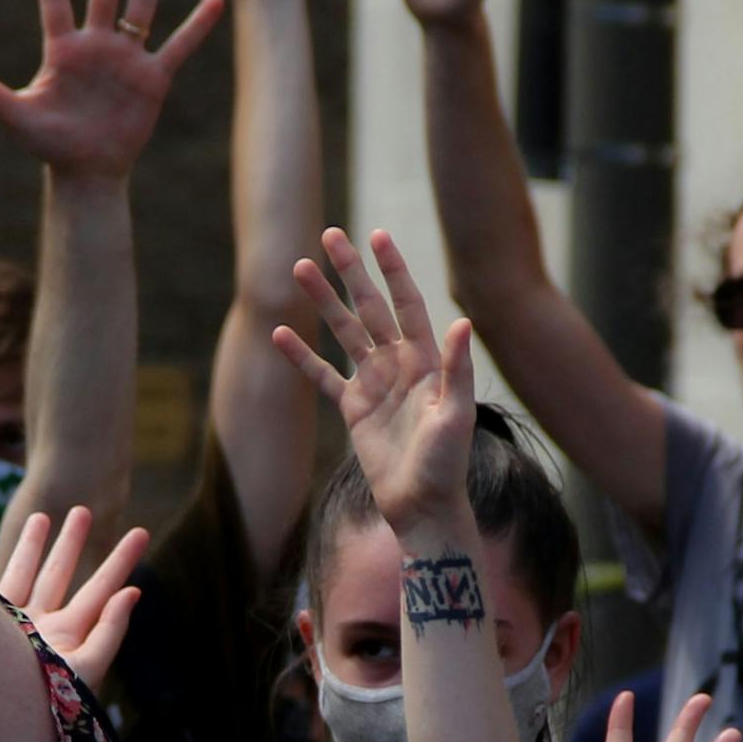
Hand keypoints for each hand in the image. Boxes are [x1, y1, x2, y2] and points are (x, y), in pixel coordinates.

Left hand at [0, 0, 224, 177]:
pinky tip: (214, 0)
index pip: (56, 2)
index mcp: (62, 51)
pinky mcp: (152, 79)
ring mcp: (126, 59)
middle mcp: (95, 46)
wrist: (88, 173)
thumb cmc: (51, 146)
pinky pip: (178, 46)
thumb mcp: (18, 118)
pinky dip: (196, 26)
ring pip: (140, 6)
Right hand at [0, 509, 146, 690]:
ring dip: (29, 547)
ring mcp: (8, 625)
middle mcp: (40, 625)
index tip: (140, 533)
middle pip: (60, 574)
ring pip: (21, 574)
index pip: (102, 589)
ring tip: (41, 516)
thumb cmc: (45, 707)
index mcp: (69, 633)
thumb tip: (134, 591)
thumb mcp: (86, 669)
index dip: (121, 561)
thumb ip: (109, 631)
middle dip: (71, 543)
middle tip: (83, 509)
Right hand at [273, 229, 476, 538]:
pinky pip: (323, 376)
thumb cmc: (446, 463)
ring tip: (299, 269)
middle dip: (350, 272)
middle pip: (370, 308)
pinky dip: (302, 356)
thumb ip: (455, 369)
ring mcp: (374, 384)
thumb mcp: (455, 415)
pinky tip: (280, 334)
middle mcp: (398, 364)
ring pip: (343, 333)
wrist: (423, 506)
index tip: (377, 237)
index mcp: (424, 360)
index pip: (406, 303)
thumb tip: (462, 323)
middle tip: (329, 235)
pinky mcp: (354, 408)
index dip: (392, 270)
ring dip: (322, 302)